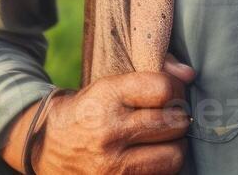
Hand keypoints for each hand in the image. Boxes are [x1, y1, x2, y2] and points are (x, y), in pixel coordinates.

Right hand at [0, 56, 195, 173]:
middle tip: (169, 117)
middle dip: (178, 118)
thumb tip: (190, 75)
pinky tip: (152, 156)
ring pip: (174, 155)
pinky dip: (162, 166)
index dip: (175, 90)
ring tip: (163, 139)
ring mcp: (112, 165)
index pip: (163, 89)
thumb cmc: (88, 110)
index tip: (170, 94)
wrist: (48, 148)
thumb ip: (153, 72)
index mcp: (107, 97)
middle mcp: (109, 131)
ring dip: (175, 146)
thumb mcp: (110, 84)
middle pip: (174, 123)